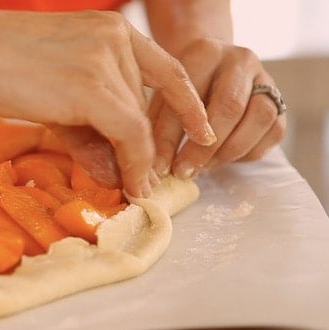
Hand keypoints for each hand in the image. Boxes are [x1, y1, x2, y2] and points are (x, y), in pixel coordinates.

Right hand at [0, 5, 214, 196]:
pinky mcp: (92, 87)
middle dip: (145, 149)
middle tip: (142, 181)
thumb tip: (115, 173)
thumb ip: (87, 130)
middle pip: (146, 106)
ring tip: (131, 188)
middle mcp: (118, 40)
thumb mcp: (54, 95)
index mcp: (113, 31)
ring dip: (137, 162)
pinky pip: (129, 133)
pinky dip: (134, 164)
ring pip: (139, 124)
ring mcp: (106, 61)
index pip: (167, 69)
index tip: (201, 132)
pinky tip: (132, 185)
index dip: (187, 105)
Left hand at [150, 38, 286, 178]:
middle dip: (204, 148)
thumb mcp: (162, 96)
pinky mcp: (280, 102)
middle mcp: (240, 61)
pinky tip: (223, 159)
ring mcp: (265, 79)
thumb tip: (155, 165)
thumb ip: (157, 124)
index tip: (161, 166)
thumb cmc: (180, 89)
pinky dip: (247, 152)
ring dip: (229, 150)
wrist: (211, 70)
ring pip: (259, 117)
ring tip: (204, 167)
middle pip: (230, 106)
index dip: (172, 136)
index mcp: (205, 53)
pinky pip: (273, 132)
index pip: (189, 96)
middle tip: (184, 171)